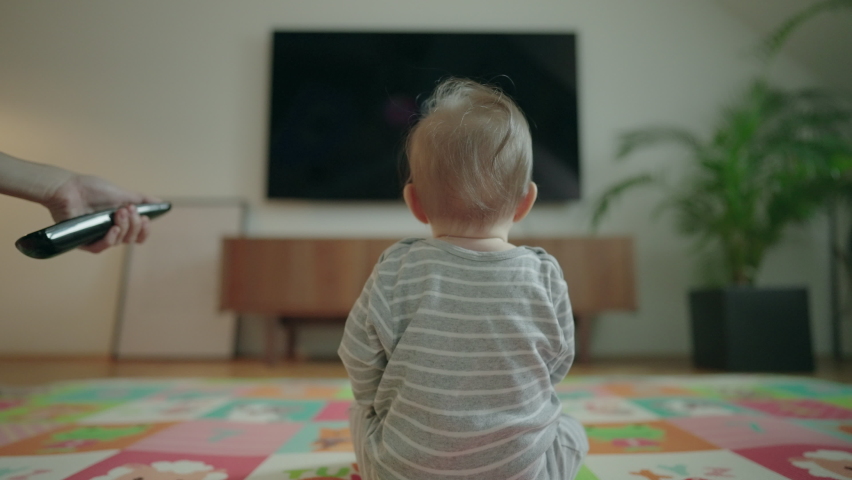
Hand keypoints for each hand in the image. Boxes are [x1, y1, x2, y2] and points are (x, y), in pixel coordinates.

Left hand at [45, 174, 159, 252]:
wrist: (68, 189)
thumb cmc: (91, 189)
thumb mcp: (122, 193)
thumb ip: (142, 200)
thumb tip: (162, 203)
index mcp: (120, 221)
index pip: (138, 234)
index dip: (144, 230)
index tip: (146, 219)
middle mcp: (110, 230)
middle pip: (132, 239)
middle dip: (135, 224)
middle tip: (129, 210)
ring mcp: (97, 236)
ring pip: (119, 242)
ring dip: (123, 227)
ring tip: (118, 212)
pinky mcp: (84, 242)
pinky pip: (101, 248)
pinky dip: (110, 239)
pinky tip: (112, 228)